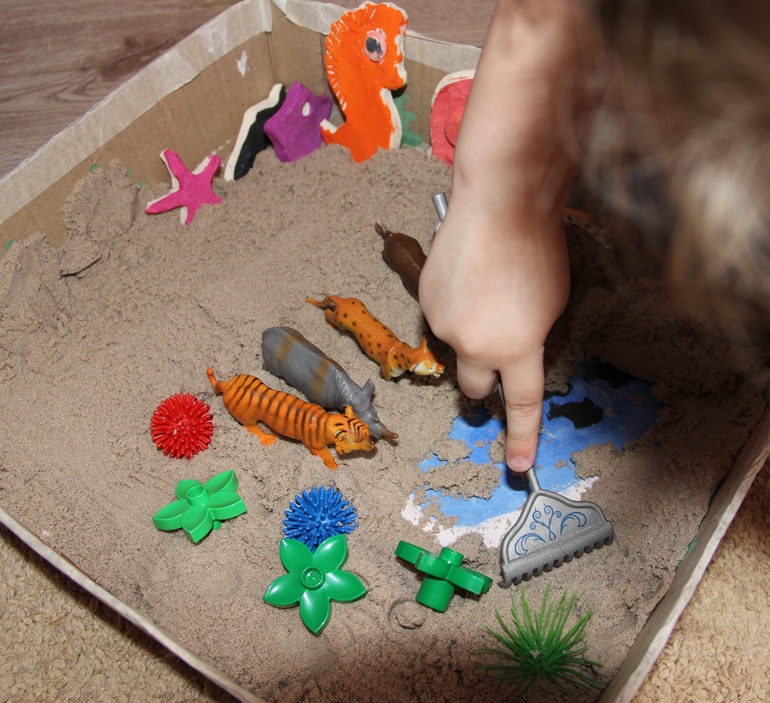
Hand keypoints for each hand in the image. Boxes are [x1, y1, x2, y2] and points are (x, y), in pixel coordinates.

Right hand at [418, 0, 598, 470]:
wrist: (498, 201)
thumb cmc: (538, 247)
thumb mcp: (551, 304)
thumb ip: (529, 340)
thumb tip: (508, 354)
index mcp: (516, 348)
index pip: (521, 405)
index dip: (522, 438)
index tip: (519, 466)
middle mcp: (475, 344)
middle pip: (474, 387)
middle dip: (484, 381)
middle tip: (493, 352)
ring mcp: (444, 323)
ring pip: (456, 347)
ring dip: (468, 333)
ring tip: (483, 289)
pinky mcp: (425, 300)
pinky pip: (440, 318)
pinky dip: (453, 308)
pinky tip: (465, 277)